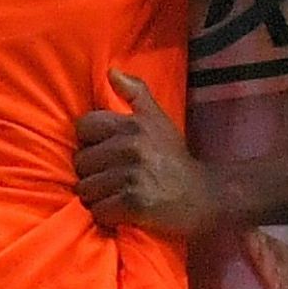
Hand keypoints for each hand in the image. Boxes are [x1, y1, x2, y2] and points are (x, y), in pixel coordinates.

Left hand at [77, 69, 222, 232]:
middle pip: (81, 163)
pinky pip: (99, 210)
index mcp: (132, 125)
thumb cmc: (176, 160)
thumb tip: (111, 72)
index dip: (91, 144)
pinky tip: (124, 212)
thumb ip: (136, 93)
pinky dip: (108, 216)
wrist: (206, 197)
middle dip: (93, 174)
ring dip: (99, 198)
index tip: (107, 155)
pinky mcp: (134, 203)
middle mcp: (130, 147)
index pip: (83, 128)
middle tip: (115, 180)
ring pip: (86, 189)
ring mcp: (131, 176)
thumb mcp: (160, 120)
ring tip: (118, 196)